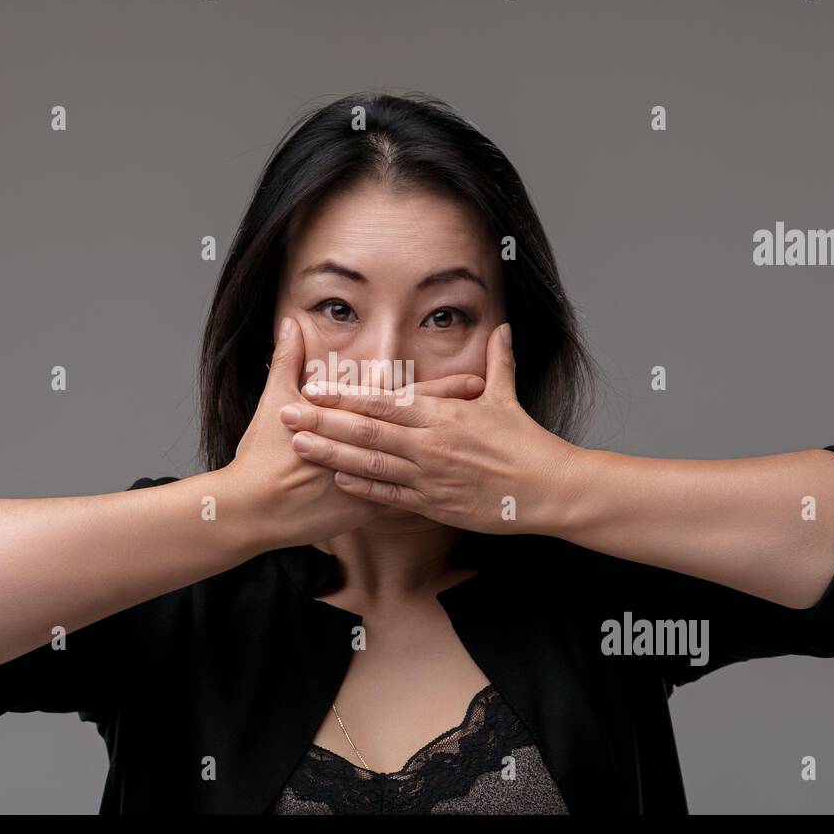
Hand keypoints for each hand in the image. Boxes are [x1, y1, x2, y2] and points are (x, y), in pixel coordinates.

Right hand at [223, 317, 488, 549]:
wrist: (251, 509)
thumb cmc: (261, 455)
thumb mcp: (275, 401)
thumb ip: (288, 361)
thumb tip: (291, 323)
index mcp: (353, 421)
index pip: (408, 400)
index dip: (444, 390)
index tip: (477, 381)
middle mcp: (368, 452)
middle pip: (424, 435)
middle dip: (462, 425)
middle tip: (499, 415)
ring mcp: (370, 484)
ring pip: (422, 473)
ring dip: (454, 464)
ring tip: (488, 456)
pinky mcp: (363, 513)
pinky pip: (402, 508)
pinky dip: (427, 501)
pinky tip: (456, 499)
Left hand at [278, 323, 583, 535]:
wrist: (549, 488)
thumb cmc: (528, 443)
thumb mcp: (508, 398)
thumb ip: (498, 362)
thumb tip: (502, 328)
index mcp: (442, 415)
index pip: (383, 401)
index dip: (344, 396)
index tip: (312, 388)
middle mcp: (430, 445)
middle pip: (365, 431)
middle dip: (322, 423)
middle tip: (284, 416)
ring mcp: (430, 478)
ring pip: (370, 465)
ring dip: (331, 456)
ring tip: (299, 448)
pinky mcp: (435, 505)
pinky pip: (392, 497)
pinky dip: (364, 488)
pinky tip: (338, 480)